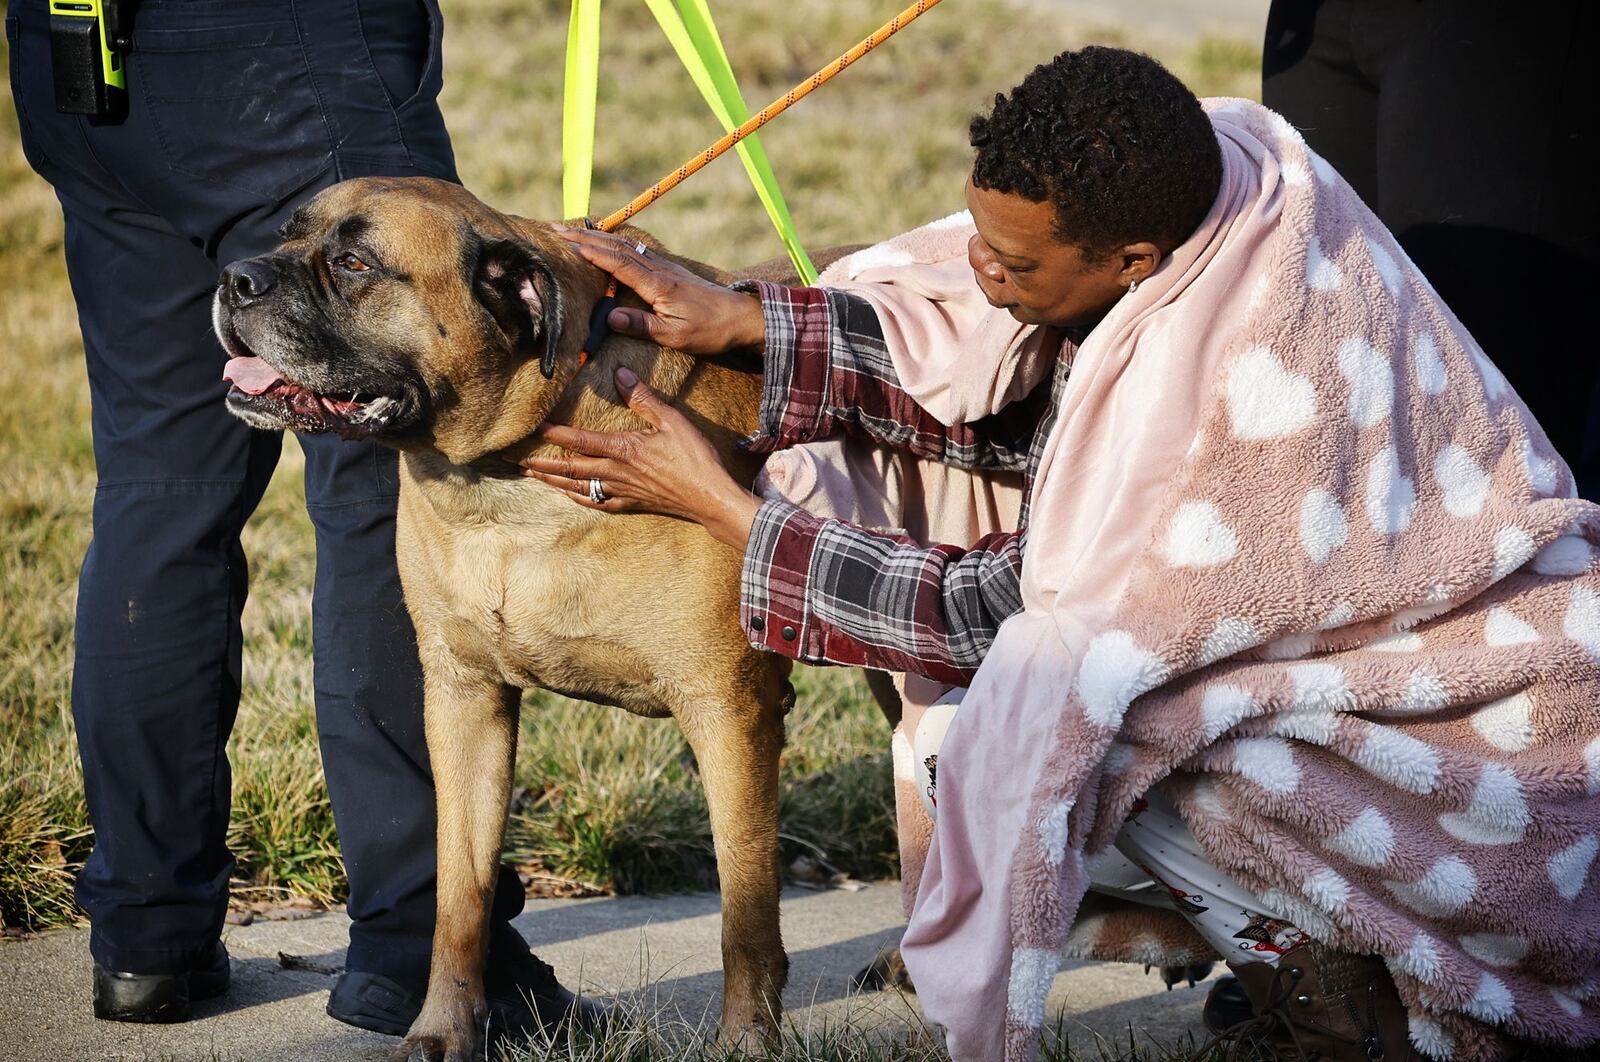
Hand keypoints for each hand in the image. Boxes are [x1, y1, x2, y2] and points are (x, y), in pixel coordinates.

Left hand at [511, 366, 762, 549]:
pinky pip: (596, 502)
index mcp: (622, 449)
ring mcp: (620, 491)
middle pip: (567, 468)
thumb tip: (619, 374)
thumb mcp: (671, 420)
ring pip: (576, 486)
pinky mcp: (630, 504)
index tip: (531, 427)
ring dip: (551, 480)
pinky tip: (567, 494)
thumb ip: (643, 398)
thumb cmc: (694, 458)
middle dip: (538, 462)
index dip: (552, 434)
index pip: (578, 440)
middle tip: (514, 459)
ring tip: (530, 474)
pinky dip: (577, 497)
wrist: (709, 497)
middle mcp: (614, 472)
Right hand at [553, 224, 765, 355]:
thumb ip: (643, 326)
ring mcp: (665, 267)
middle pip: (616, 248)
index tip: (565, 243)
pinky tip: (608, 243)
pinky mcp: (670, 270)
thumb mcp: (676, 337)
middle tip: (556, 229)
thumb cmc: (710, 330)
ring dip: (598, 238)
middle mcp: (659, 269)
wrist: (741, 317)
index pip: (617, 263)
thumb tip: (610, 318)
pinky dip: (616, 244)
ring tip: (573, 232)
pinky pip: (637, 251)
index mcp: (657, 285)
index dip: (590, 252)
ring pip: (625, 246)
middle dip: (585, 238)